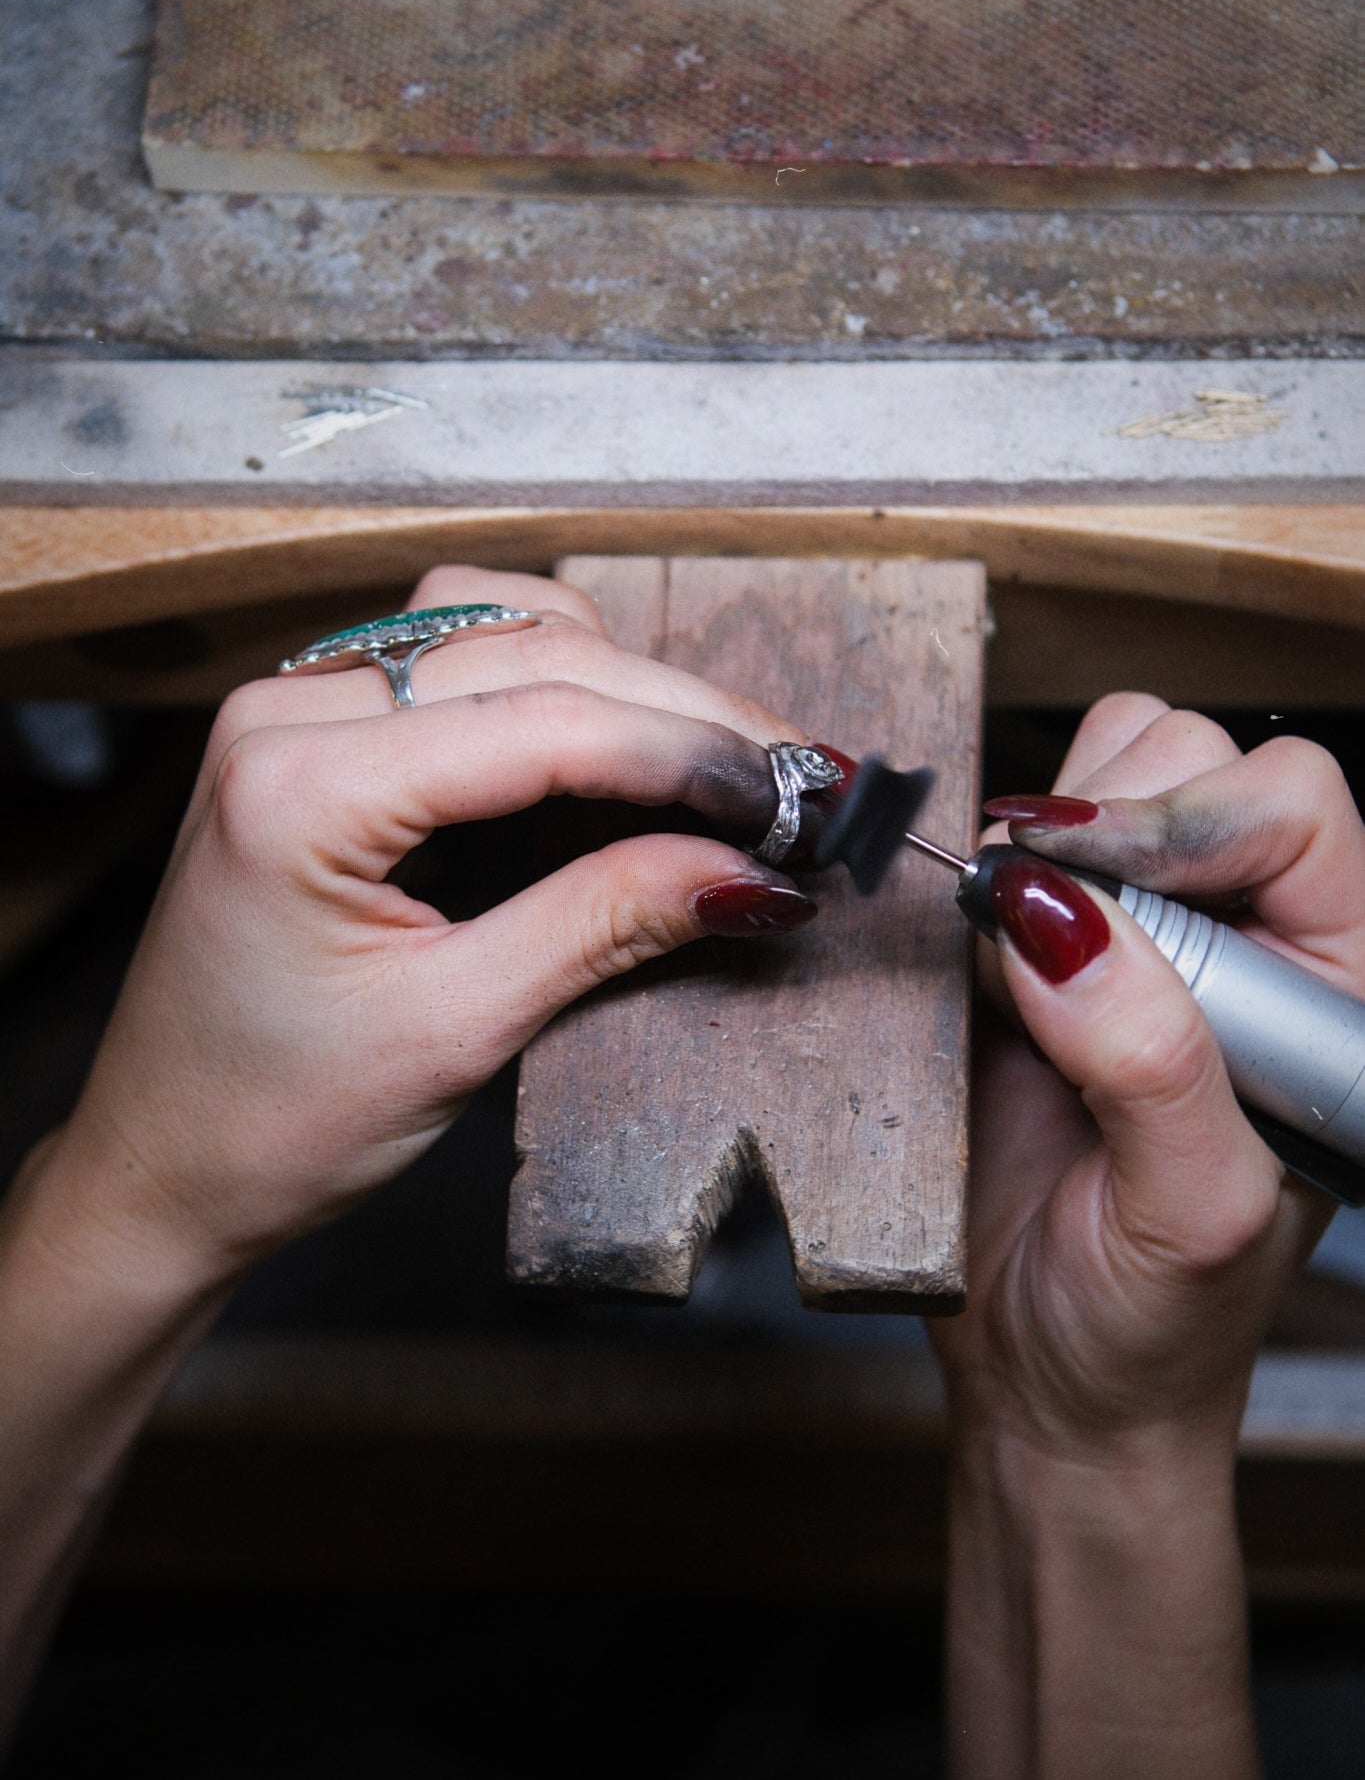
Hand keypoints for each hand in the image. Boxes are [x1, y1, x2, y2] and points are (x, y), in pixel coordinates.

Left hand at [45, 567, 813, 1285]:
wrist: (164, 1167)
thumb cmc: (272, 1120)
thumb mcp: (457, 1029)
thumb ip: (605, 924)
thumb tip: (748, 871)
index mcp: (301, 783)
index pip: (543, 719)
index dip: (688, 750)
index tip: (792, 795)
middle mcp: (288, 712)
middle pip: (529, 652)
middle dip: (674, 712)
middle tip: (787, 782)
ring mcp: (296, 710)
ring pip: (495, 627)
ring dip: (618, 679)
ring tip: (715, 760)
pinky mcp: (319, 733)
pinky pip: (455, 659)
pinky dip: (553, 685)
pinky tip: (616, 742)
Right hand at [935, 694, 1364, 1453]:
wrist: (1046, 1388)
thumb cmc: (1152, 1327)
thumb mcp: (1188, 1212)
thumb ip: (1150, 1060)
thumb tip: (1054, 917)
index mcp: (1330, 989)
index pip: (1290, 808)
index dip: (1185, 823)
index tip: (1083, 896)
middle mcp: (1245, 944)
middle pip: (1188, 761)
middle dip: (1101, 830)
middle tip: (1037, 941)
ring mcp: (1136, 940)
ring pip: (1094, 776)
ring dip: (1036, 850)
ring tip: (1009, 965)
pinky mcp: (1036, 956)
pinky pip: (1002, 848)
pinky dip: (973, 874)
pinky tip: (973, 961)